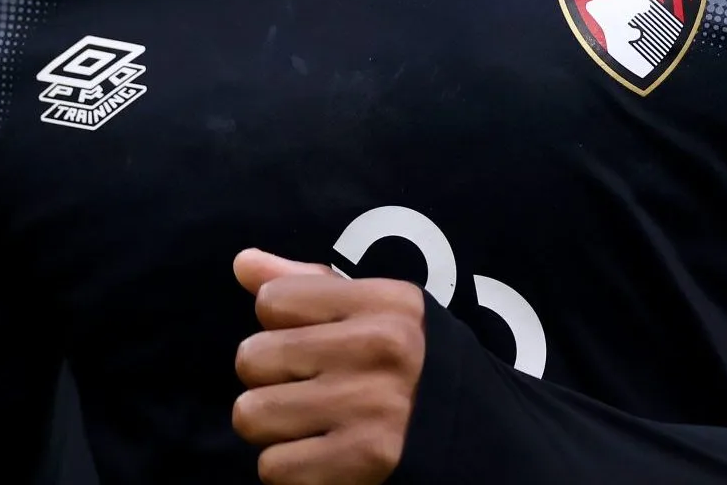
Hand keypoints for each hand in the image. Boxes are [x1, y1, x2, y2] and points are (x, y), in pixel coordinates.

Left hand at [232, 248, 427, 484]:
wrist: (484, 440)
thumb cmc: (416, 370)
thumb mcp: (381, 314)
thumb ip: (310, 285)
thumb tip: (242, 263)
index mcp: (386, 303)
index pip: (272, 300)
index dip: (281, 326)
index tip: (313, 345)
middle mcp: (380, 349)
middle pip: (252, 357)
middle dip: (269, 379)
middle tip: (307, 390)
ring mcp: (372, 407)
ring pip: (252, 414)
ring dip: (274, 427)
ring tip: (310, 424)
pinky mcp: (365, 461)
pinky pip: (273, 468)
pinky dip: (291, 469)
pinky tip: (323, 458)